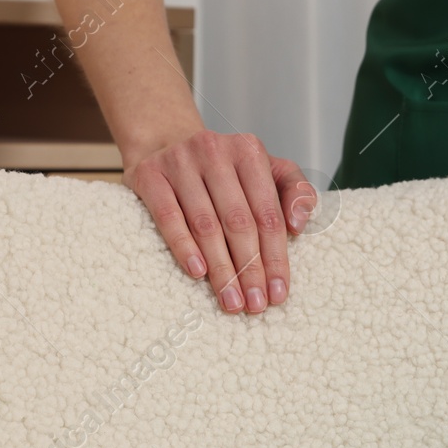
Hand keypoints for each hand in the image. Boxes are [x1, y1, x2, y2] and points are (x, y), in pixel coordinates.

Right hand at [125, 129, 317, 313]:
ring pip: (206, 224)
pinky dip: (184, 246)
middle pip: (238, 222)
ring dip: (221, 269)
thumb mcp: (267, 170)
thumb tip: (298, 225)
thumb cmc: (224, 169)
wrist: (164, 142)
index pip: (268, 214)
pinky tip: (198, 272)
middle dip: (250, 269)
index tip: (279, 293)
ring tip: (231, 300)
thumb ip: (295, 192)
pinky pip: (169, 217)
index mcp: (249, 151)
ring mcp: (179, 161)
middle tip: (255, 304)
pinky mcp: (150, 174)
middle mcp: (215, 151)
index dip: (276, 257)